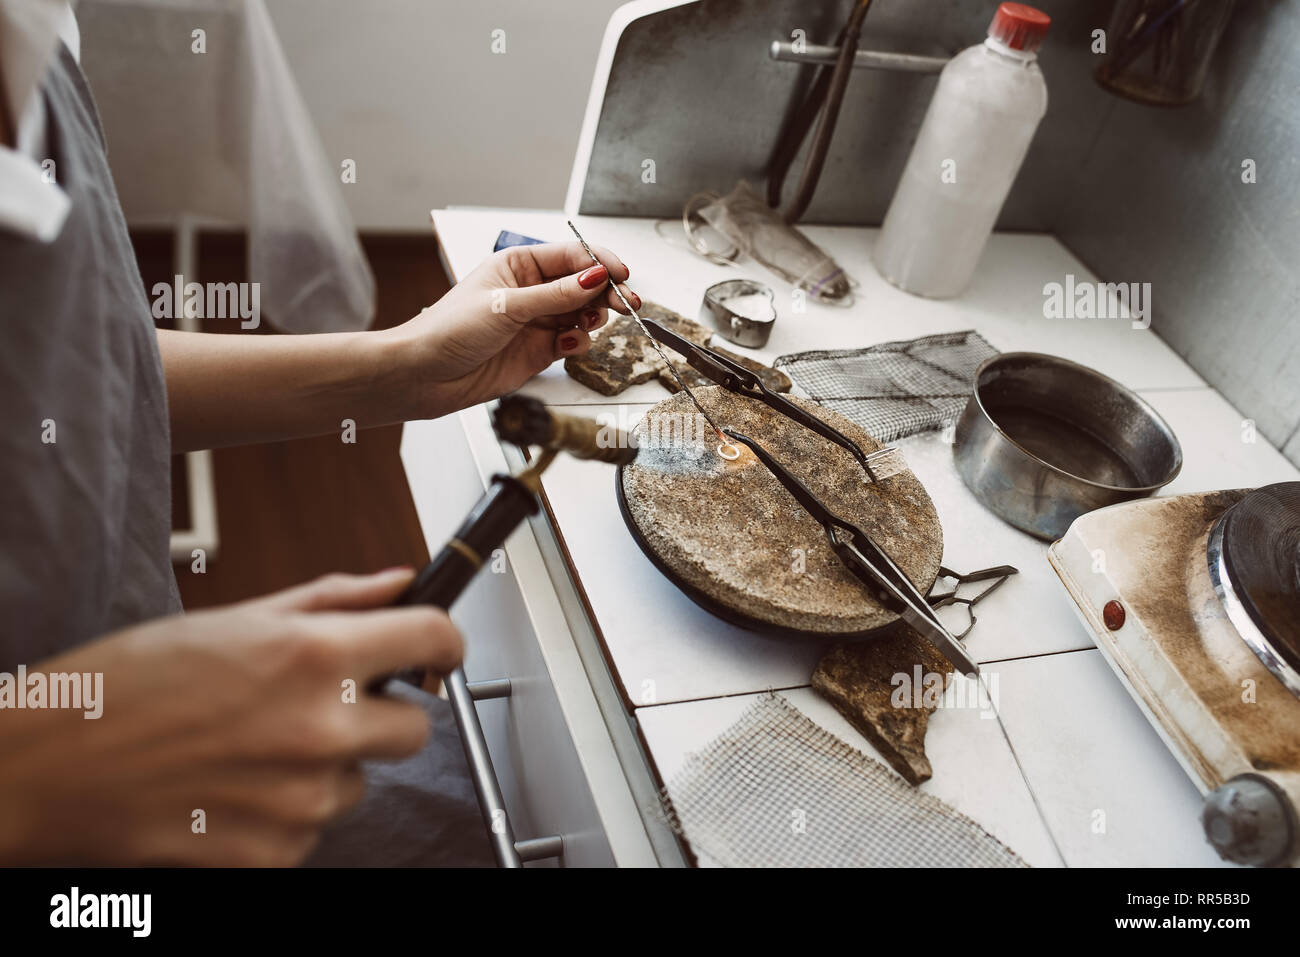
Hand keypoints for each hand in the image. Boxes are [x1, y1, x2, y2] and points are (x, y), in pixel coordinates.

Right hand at [0, 568, 460, 865]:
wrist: (45, 766)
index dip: (443, 641)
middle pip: (415, 727)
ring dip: (324, 766)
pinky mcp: (275, 855)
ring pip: (358, 781)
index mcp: (315, 656)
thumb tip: (398, 581)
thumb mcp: (234, 618)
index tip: (437, 649)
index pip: (435, 639)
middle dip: (381, 714)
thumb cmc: (127, 686)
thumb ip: (332, 601)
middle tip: (320, 704)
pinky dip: (285, 813)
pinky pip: (313, 830)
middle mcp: (322, 728)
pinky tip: (231, 788)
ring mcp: (302, 800)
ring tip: (251, 747)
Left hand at [386, 241, 634, 415]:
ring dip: (593, 319)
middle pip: (583, 285)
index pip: (570, 256)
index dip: (599, 263)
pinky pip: (572, 341)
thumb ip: (556, 295)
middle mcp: (530, 291)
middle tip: (626, 302)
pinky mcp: (539, 350)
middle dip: (606, 292)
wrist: (425, 375)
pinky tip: (566, 346)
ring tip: (588, 325)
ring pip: (582, 314)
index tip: (621, 274)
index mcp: (518, 265)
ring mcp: (536, 321)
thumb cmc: (449, 330)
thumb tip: (595, 278)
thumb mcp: (507, 306)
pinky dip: (577, 343)